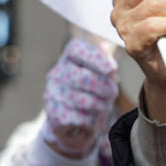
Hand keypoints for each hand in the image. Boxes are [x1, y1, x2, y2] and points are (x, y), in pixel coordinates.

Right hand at [42, 38, 119, 158]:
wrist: (70, 119)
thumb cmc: (89, 91)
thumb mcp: (99, 74)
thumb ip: (104, 61)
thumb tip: (106, 46)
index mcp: (68, 58)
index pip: (75, 49)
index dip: (96, 57)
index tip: (112, 68)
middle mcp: (56, 73)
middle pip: (83, 77)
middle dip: (104, 87)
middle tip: (113, 93)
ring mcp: (52, 93)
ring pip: (84, 100)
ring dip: (101, 105)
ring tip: (105, 106)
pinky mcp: (54, 114)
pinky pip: (81, 118)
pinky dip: (93, 120)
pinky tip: (93, 118)